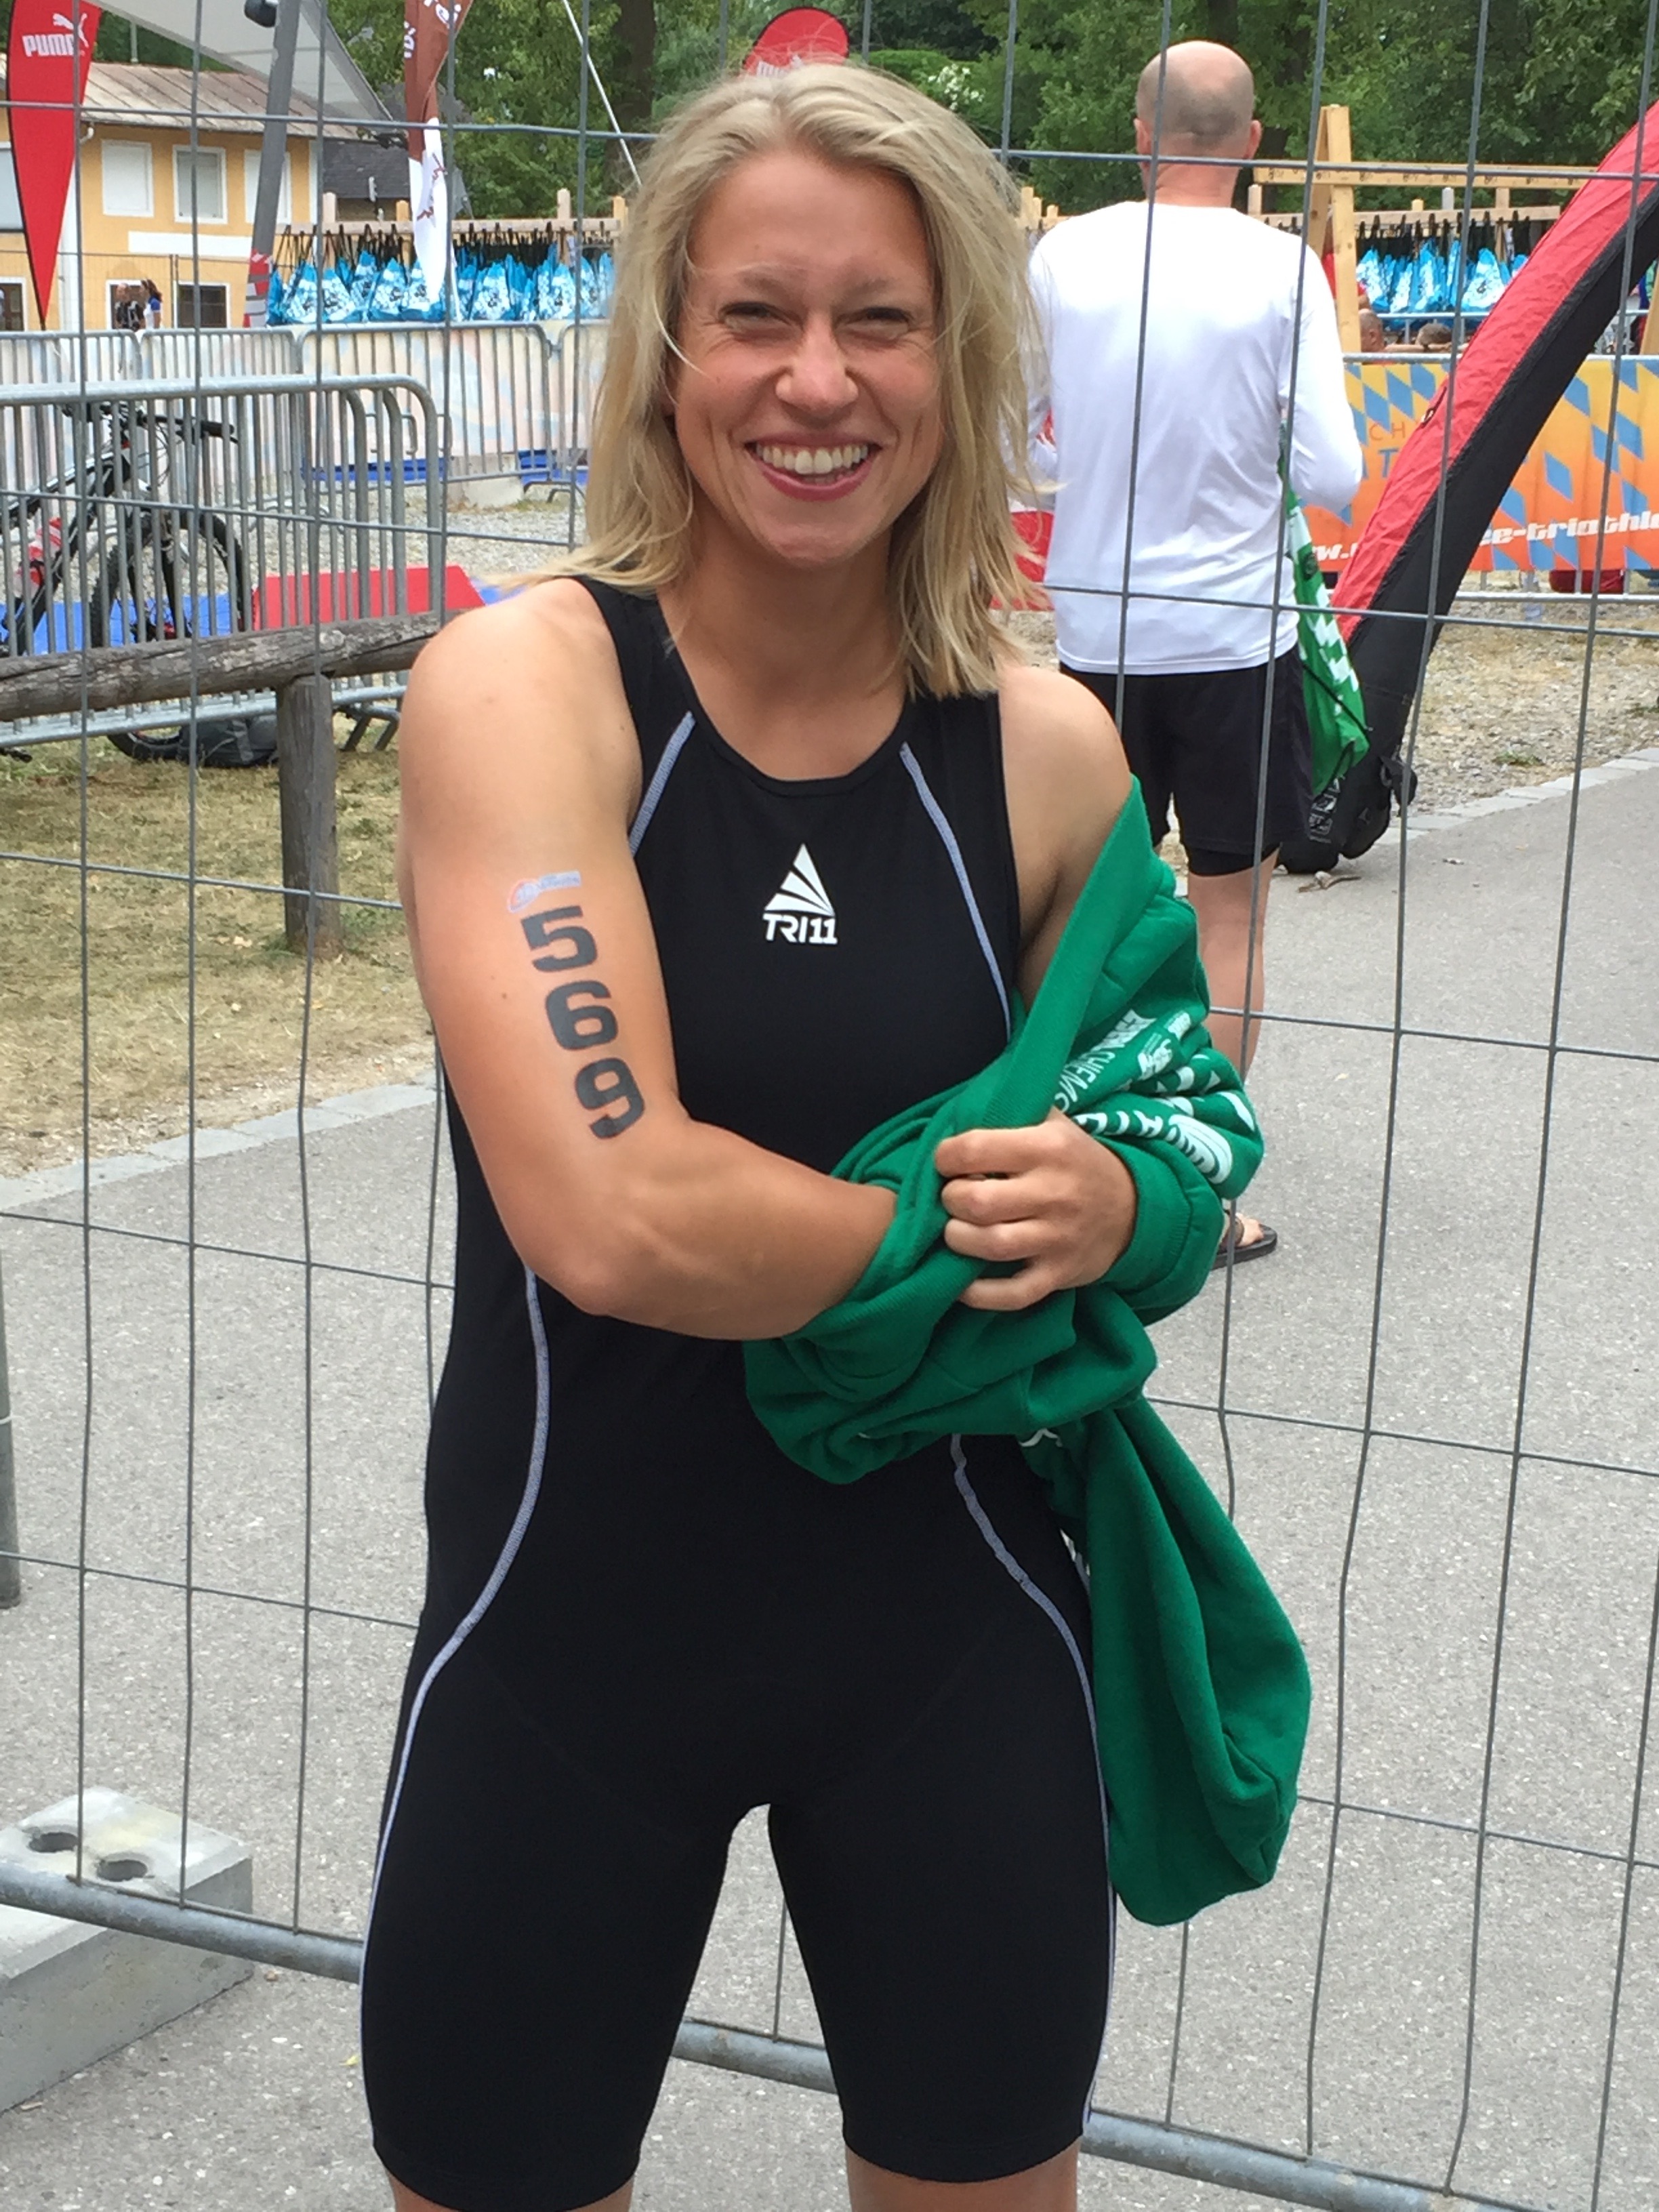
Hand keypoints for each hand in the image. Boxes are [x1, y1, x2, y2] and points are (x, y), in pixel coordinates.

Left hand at [934, 1109, 1137, 1310]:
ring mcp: (1057, 1238)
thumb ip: (1009, 1115)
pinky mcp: (1058, 1275)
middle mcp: (1054, 1193)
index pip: (976, 1149)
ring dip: (958, 1239)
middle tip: (953, 1197)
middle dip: (949, 1199)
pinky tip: (962, 1283)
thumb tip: (953, 1116)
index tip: (947, 1162)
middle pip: (977, 1201)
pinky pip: (1011, 1294)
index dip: (946, 1157)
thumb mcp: (1052, 1124)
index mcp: (1049, 1147)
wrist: (1131, 1208)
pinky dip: (979, 1294)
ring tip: (957, 1230)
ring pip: (990, 1245)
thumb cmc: (1073, 1161)